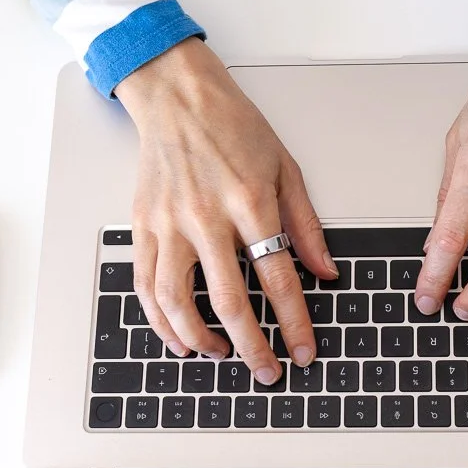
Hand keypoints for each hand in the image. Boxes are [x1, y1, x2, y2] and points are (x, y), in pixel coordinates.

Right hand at [116, 38, 336, 383]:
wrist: (178, 96)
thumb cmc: (234, 127)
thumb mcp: (285, 167)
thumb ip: (305, 224)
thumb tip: (325, 272)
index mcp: (250, 200)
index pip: (277, 276)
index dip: (294, 321)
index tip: (304, 350)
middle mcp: (206, 215)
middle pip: (228, 299)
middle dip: (252, 346)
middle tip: (268, 371)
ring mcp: (169, 222)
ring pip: (178, 300)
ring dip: (201, 338)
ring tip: (222, 355)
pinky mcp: (142, 224)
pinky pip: (145, 284)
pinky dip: (160, 320)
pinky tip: (180, 338)